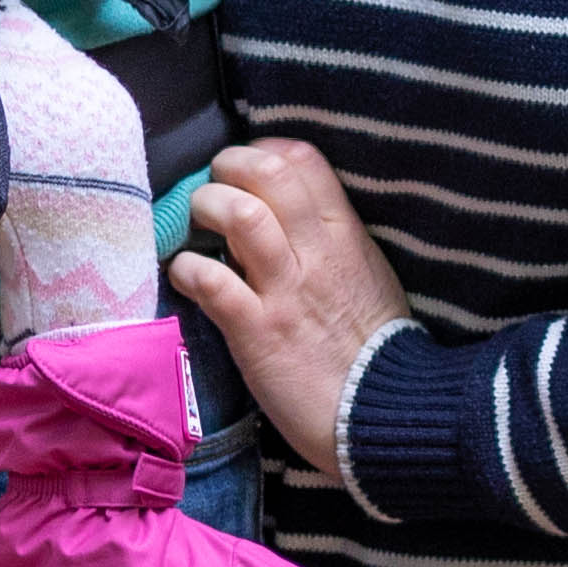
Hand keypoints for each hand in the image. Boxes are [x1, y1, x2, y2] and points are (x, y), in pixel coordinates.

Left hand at [168, 139, 413, 483]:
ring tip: (194, 224)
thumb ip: (329, 245)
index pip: (304, 159)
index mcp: (346, 236)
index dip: (263, 151)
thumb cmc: (374, 350)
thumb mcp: (367, 278)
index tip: (243, 168)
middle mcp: (317, 253)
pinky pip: (214, 282)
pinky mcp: (258, 333)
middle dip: (228, 166)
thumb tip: (284, 220)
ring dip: (206, 208)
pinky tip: (184, 275)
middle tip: (211, 186)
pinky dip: (188, 270)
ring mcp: (287, 291)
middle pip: (268, 173)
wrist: (383, 416)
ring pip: (241, 216)